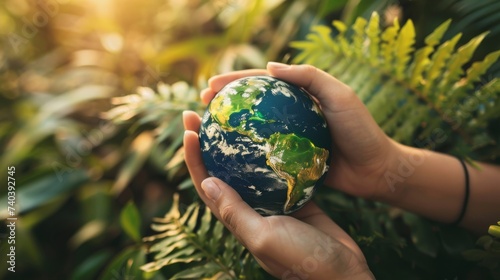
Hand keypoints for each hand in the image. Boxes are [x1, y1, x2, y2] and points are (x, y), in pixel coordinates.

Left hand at [183, 111, 373, 278]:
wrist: (343, 271)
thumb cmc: (301, 259)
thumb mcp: (263, 236)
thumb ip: (235, 212)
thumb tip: (206, 181)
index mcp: (236, 219)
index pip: (205, 184)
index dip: (193, 157)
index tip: (188, 129)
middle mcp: (250, 209)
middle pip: (222, 171)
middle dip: (209, 143)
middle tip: (203, 112)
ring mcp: (272, 203)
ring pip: (248, 168)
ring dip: (238, 144)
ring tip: (236, 116)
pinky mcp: (295, 198)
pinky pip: (278, 171)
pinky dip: (273, 153)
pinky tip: (275, 132)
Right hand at [198, 62, 398, 199]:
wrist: (376, 170)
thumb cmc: (361, 130)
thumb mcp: (340, 96)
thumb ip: (309, 77)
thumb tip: (269, 66)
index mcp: (300, 94)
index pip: (261, 82)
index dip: (234, 81)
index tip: (210, 85)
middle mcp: (290, 114)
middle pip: (251, 105)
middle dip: (224, 103)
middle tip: (200, 106)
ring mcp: (288, 138)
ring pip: (253, 130)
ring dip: (229, 128)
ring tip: (205, 131)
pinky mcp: (290, 160)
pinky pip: (262, 154)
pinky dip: (244, 153)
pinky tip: (227, 158)